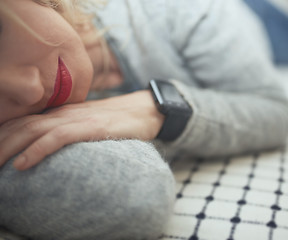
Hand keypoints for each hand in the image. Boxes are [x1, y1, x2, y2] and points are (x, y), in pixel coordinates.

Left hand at [0, 90, 163, 170]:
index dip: (1, 135)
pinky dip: (36, 150)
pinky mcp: (90, 127)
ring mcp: (75, 118)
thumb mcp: (86, 124)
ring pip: (31, 130)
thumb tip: (48, 147)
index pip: (21, 121)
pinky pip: (56, 138)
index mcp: (60, 112)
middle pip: (19, 125)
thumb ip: (66, 131)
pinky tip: (22, 164)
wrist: (144, 111)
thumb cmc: (116, 121)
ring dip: (7, 148)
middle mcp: (62, 112)